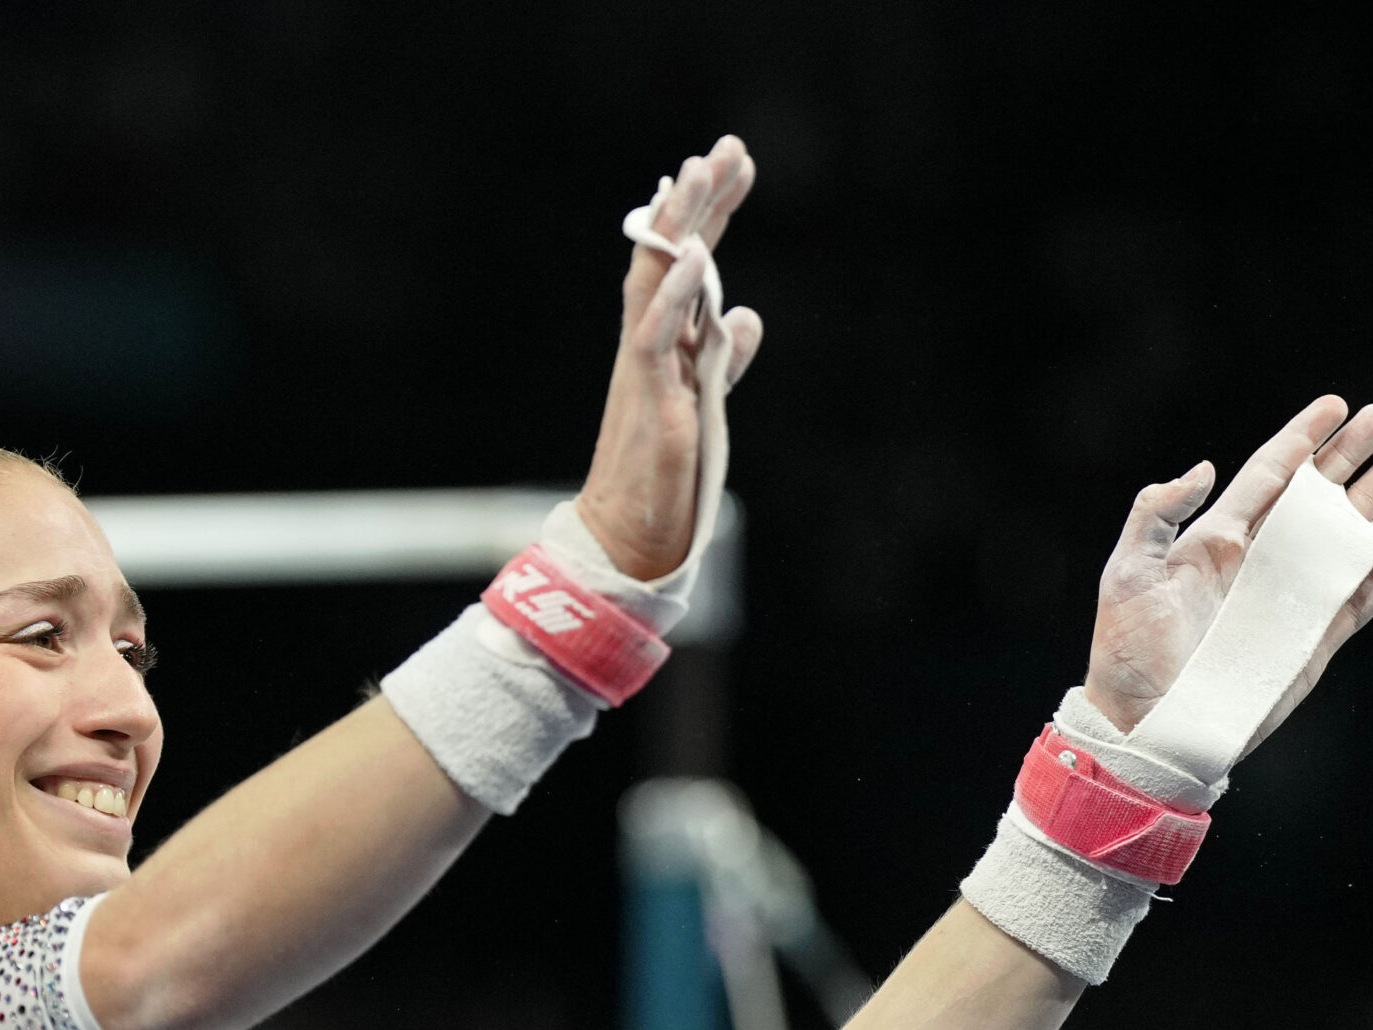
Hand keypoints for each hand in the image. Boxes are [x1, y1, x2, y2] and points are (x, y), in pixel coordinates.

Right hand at [574, 138, 765, 580]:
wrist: (628, 537)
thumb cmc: (662, 477)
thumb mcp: (707, 405)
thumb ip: (722, 359)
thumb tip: (744, 314)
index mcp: (664, 344)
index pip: (687, 265)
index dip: (711, 213)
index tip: (734, 164)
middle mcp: (648, 345)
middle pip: (666, 257)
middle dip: (696, 202)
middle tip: (724, 148)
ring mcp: (645, 368)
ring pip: (653, 281)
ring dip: (677, 227)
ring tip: (696, 172)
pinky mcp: (648, 400)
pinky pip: (655, 336)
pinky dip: (672, 293)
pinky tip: (693, 256)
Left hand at [1084, 395, 1372, 749]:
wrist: (1147, 720)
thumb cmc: (1127, 650)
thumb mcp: (1127, 573)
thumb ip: (1156, 514)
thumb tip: (1206, 468)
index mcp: (1215, 540)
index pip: (1267, 476)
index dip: (1301, 439)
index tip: (1334, 406)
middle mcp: (1257, 562)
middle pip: (1313, 497)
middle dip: (1347, 456)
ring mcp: (1287, 598)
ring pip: (1341, 540)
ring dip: (1370, 502)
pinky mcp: (1310, 640)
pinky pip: (1355, 600)